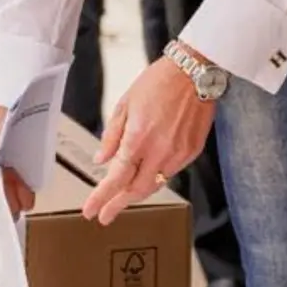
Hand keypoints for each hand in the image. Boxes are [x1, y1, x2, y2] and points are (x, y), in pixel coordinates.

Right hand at [0, 103, 33, 237]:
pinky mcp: (21, 179)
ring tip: (11, 178)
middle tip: (3, 192)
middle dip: (4, 208)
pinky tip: (20, 178)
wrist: (4, 117)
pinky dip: (25, 190)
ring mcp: (5, 186)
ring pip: (15, 208)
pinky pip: (27, 196)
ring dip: (15, 197)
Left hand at [82, 57, 215, 224]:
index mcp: (139, 138)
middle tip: (106, 214)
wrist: (195, 72)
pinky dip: (157, 176)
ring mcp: (179, 153)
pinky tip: (148, 174)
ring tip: (123, 196)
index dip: (101, 198)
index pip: (116, 178)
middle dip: (118, 205)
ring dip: (137, 192)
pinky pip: (171, 172)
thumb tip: (101, 159)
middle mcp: (160, 150)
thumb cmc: (160, 82)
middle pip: (136, 190)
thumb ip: (112, 136)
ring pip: (155, 184)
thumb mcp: (125, 104)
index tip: (91, 210)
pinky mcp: (192, 151)